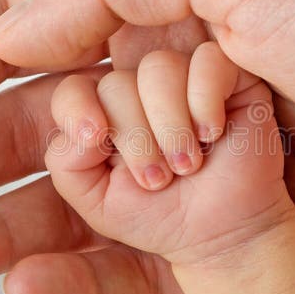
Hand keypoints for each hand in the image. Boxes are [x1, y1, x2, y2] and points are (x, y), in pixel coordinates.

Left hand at [44, 45, 290, 266]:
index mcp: (106, 115)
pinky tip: (214, 133)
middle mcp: (141, 90)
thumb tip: (83, 124)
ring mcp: (183, 78)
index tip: (96, 141)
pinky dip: (204, 100)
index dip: (76, 109)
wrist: (225, 232)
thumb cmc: (164, 216)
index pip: (75, 89)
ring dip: (171, 124)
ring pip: (158, 67)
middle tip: (160, 178)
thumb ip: (67, 164)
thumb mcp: (97, 202)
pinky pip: (206, 61)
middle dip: (135, 138)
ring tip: (189, 164)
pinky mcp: (226, 74)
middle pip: (116, 83)